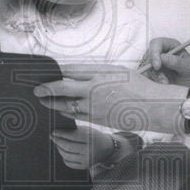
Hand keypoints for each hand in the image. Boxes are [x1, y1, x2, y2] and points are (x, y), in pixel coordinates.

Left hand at [35, 63, 172, 132]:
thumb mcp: (117, 71)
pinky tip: (61, 110)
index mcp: (99, 74)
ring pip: (66, 105)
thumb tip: (74, 72)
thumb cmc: (137, 86)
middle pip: (61, 89)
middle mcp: (93, 90)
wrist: (153, 107)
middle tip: (36, 90)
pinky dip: (66, 112)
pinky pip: (76, 115)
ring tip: (44, 101)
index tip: (45, 72)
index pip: (69, 71)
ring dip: (53, 104)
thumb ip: (95, 71)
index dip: (55, 72)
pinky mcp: (97, 119)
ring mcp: (94, 106)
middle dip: (46, 90)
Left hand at [50, 126, 113, 168]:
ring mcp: (86, 160)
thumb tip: (58, 131)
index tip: (53, 132)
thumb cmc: (95, 137)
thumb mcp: (87, 130)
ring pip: (67, 156)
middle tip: (52, 137)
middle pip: (68, 147)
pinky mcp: (84, 167)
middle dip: (57, 141)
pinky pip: (69, 163)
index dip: (60, 134)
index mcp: (90, 139)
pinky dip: (64, 157)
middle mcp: (89, 151)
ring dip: (59, 149)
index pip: (72, 136)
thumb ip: (74, 130)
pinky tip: (63, 152)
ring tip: (57, 144)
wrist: (107, 148)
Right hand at [140, 37, 189, 86]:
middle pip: (148, 56)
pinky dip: (153, 79)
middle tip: (164, 79)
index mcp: (169, 44)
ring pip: (146, 67)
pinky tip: (163, 81)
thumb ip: (175, 61)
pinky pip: (147, 74)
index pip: (156, 44)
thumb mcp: (187, 66)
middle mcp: (159, 50)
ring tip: (166, 81)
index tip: (157, 67)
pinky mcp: (151, 69)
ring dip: (155, 76)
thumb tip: (162, 58)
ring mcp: (154, 60)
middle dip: (154, 69)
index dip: (154, 54)